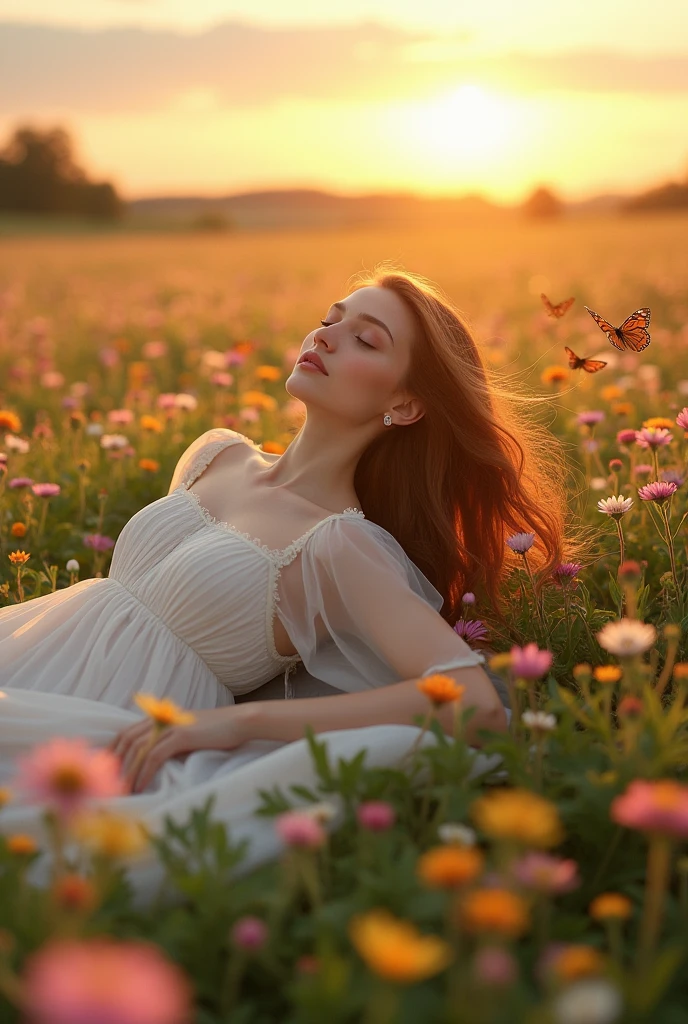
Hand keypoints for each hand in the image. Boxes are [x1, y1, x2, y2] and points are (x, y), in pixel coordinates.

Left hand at [108, 705, 249, 793]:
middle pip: (126, 740)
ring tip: (121, 791)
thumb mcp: (188, 734)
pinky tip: (140, 786)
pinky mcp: (180, 736)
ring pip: (138, 749)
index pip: (126, 733)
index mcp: (160, 718)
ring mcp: (170, 726)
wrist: (239, 722)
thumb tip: (155, 761)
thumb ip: (170, 742)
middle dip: (114, 763)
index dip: (112, 751)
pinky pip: (154, 756)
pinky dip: (144, 772)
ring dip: (127, 771)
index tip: (104, 771)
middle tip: (107, 785)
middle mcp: (161, 720)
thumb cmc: (216, 732)